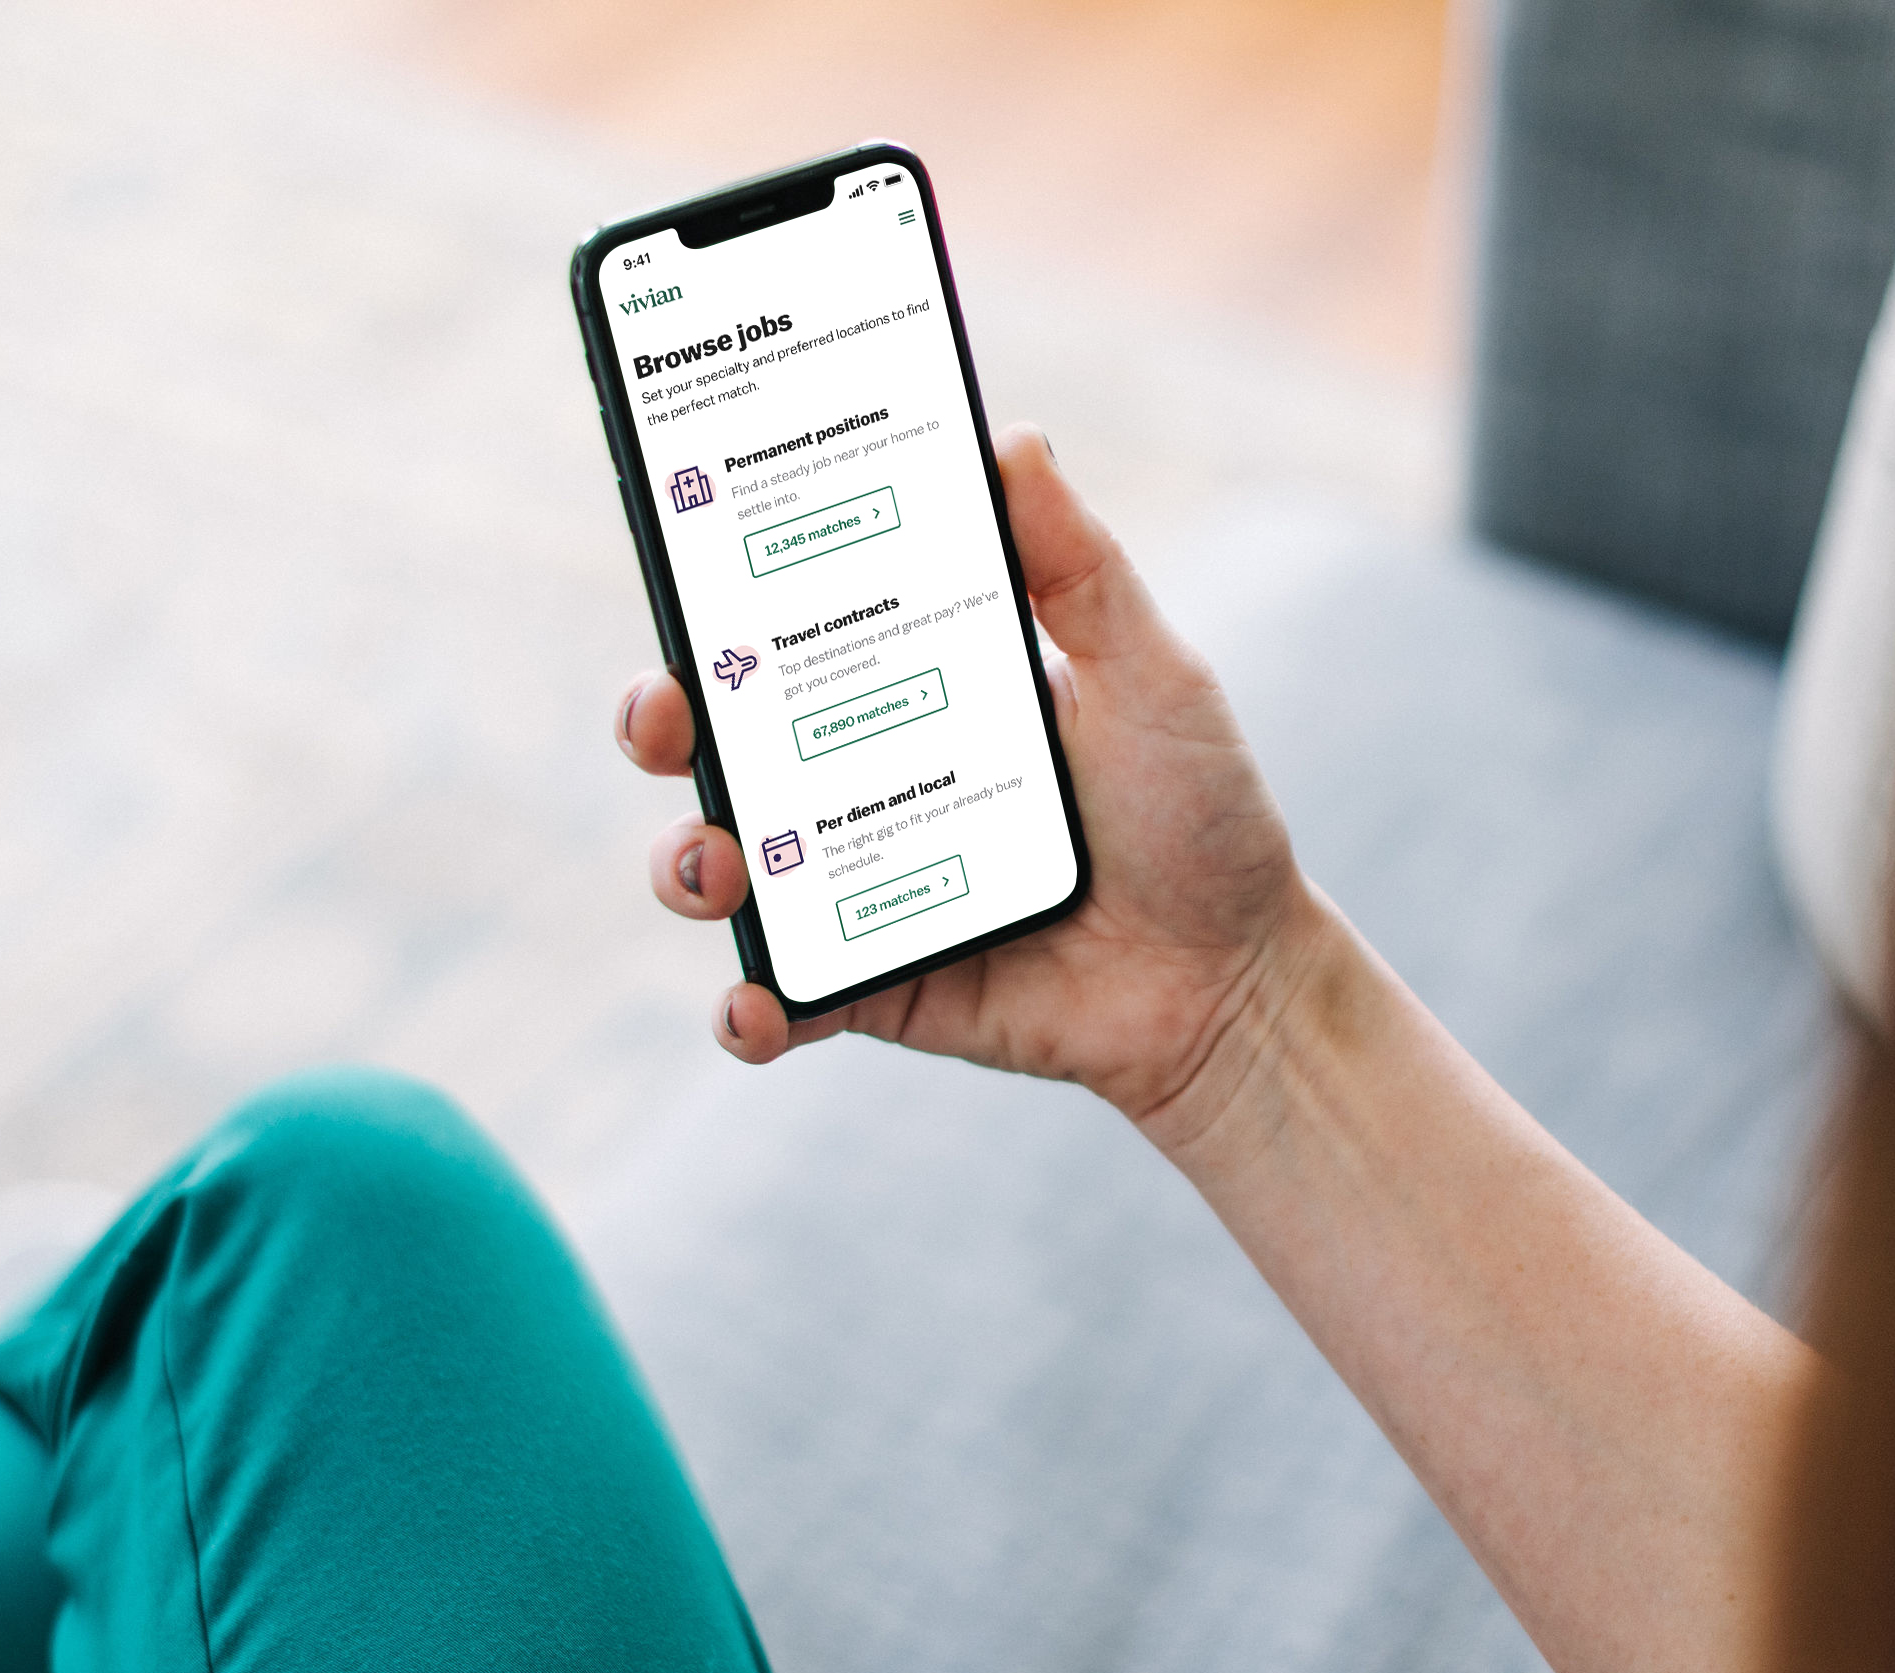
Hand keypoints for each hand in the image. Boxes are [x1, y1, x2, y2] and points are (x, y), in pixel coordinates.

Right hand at [625, 425, 1330, 1138]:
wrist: (1238, 977)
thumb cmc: (1198, 813)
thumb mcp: (1149, 672)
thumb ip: (1077, 567)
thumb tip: (1012, 438)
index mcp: (907, 689)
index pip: (781, 629)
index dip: (710, 597)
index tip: (676, 547)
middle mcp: (861, 784)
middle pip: (715, 742)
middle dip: (656, 720)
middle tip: (666, 711)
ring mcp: (857, 890)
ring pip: (723, 870)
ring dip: (686, 862)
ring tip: (721, 863)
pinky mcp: (876, 990)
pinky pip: (780, 1007)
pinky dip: (750, 1011)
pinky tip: (761, 1004)